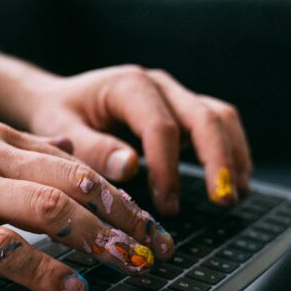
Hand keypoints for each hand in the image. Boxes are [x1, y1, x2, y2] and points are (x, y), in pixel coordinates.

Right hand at [0, 117, 175, 290]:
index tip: (149, 223)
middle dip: (125, 218)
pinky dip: (44, 270)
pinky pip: (3, 247)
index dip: (120, 195)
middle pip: (76, 182)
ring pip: (50, 207)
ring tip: (130, 265)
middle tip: (157, 250)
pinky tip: (70, 289)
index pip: (76, 161)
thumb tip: (66, 155)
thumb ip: (11, 150)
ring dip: (98, 240)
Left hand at [23, 65, 252, 215]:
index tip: (166, 205)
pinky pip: (217, 124)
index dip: (168, 169)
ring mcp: (174, 94)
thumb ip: (92, 148)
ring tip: (234, 194)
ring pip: (220, 117)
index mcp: (128, 85)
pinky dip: (230, 150)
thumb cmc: (57, 114)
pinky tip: (233, 181)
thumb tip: (130, 166)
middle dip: (218, 161)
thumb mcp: (60, 129)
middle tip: (223, 201)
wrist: (56, 98)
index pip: (162, 126)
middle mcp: (159, 85)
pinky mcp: (182, 109)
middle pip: (204, 117)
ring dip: (232, 155)